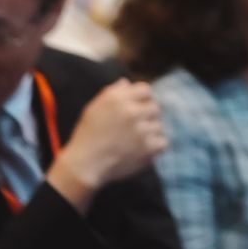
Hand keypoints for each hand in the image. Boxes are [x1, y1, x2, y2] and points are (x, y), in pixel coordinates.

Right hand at [46, 79, 167, 210]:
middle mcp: (131, 111)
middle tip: (136, 127)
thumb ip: (111, 92)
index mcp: (117, 99)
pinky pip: (163, 142)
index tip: (138, 108)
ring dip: (150, 132)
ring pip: (159, 125)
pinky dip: (155, 147)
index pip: (145, 89)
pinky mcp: (148, 147)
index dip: (143, 99)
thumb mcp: (93, 108)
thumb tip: (126, 83)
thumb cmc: (87, 136)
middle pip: (155, 107)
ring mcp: (141, 130)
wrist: (84, 165)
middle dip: (147, 116)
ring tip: (136, 141)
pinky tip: (143, 149)